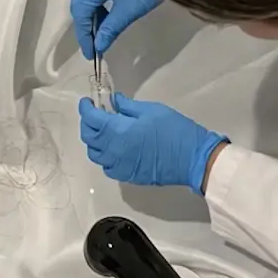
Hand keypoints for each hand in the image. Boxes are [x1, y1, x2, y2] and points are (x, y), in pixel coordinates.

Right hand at [71, 0, 162, 59]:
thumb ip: (110, 29)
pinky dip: (102, 7)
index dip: (85, 35)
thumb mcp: (127, 11)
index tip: (91, 54)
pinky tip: (109, 19)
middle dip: (88, 26)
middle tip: (95, 46)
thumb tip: (99, 46)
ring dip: (96, 18)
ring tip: (104, 34)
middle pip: (82, 4)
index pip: (81, 13)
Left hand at [78, 95, 226, 192]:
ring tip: (103, 131)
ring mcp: (118, 166)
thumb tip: (113, 101)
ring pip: (95, 154)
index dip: (86, 108)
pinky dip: (105, 156)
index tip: (87, 102)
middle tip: (95, 114)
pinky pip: (107, 166)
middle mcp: (112, 150)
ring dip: (94, 141)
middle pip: (88, 137)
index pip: (91, 118)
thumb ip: (128, 106)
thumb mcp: (152, 110)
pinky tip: (114, 149)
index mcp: (117, 131)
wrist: (192, 159)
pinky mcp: (126, 176)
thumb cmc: (174, 130)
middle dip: (87, 123)